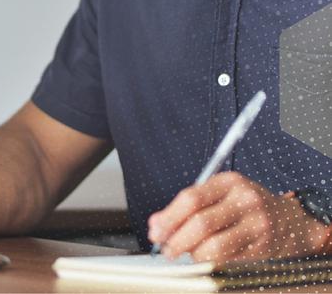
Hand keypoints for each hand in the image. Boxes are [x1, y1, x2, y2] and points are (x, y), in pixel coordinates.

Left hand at [147, 172, 329, 263]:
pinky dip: (211, 265)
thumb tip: (155, 224)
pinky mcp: (264, 251)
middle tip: (166, 250)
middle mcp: (245, 201)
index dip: (169, 218)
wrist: (292, 221)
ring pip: (216, 247)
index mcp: (229, 182)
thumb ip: (188, 206)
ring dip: (193, 256)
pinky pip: (230, 263)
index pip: (191, 198)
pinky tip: (204, 263)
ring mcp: (257, 227)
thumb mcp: (220, 193)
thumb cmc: (246, 205)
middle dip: (178, 240)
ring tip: (186, 257)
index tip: (155, 232)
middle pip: (201, 224)